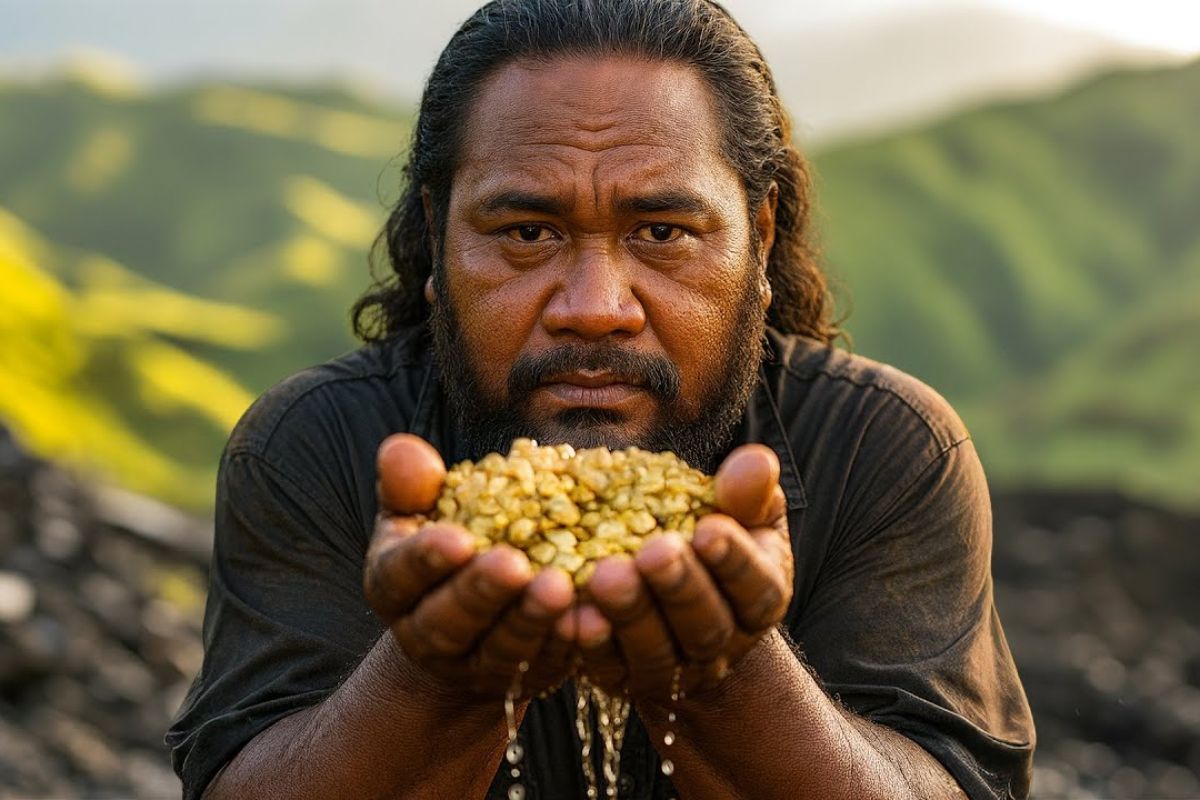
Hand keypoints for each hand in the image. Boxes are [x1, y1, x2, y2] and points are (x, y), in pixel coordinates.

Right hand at [364, 434, 576, 701]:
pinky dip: (568, 643)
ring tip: (560, 587)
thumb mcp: (418, 514)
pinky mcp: (526, 679)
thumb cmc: (445, 548)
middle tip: (514, 564)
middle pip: (449, 621)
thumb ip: (409, 485)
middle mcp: (428, 636)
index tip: (458, 538)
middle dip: (482, 593)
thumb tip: (400, 447)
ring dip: (531, 620)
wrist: (469, 626)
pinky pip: (547, 664)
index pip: (399, 576)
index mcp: (394, 589)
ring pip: (501, 649)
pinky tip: (592, 617)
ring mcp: (477, 665)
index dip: (426, 560)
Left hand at [575, 444, 793, 699]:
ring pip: (655, 652)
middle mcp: (720, 646)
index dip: (734, 561)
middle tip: (652, 551)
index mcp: (759, 601)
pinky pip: (606, 667)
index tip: (708, 528)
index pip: (756, 587)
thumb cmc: (715, 550)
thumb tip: (756, 459)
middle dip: (678, 588)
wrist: (684, 620)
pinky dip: (589, 644)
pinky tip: (570, 615)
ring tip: (604, 575)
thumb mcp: (744, 519)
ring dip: (629, 615)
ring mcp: (672, 670)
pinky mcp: (624, 680)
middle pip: (705, 627)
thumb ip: (750, 494)